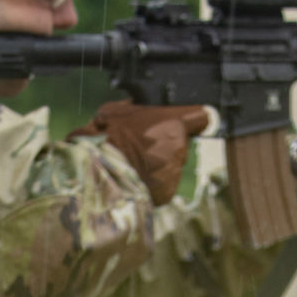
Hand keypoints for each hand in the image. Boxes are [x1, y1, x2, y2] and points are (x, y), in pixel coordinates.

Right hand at [72, 101, 210, 206]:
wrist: (98, 173)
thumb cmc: (105, 139)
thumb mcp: (114, 111)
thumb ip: (134, 108)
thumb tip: (136, 106)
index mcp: (172, 122)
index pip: (199, 118)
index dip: (191, 121)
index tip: (186, 123)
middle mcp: (179, 147)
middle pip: (180, 144)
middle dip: (165, 145)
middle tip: (142, 147)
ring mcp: (175, 171)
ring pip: (172, 165)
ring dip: (158, 165)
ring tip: (135, 165)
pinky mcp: (168, 191)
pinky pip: (164, 184)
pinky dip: (153, 183)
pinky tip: (137, 178)